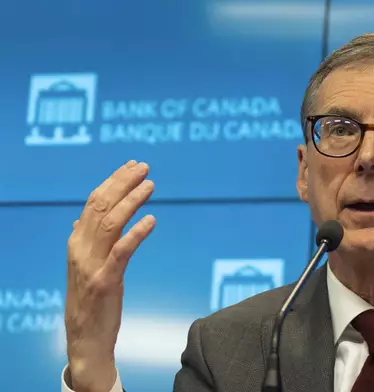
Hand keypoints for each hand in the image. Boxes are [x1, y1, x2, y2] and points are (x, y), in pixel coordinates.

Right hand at [65, 160, 155, 391]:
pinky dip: (136, 233)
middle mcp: (80, 249)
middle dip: (122, 183)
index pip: (94, 203)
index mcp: (76, 243)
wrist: (85, 339)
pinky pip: (121, 251)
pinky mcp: (105, 281)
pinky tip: (152, 220)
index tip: (130, 167)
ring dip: (131, 201)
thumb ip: (84, 242)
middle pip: (101, 207)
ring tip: (150, 186)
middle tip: (144, 167)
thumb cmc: (90, 301)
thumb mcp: (84, 267)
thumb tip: (80, 220)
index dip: (112, 182)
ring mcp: (91, 265)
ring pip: (110, 224)